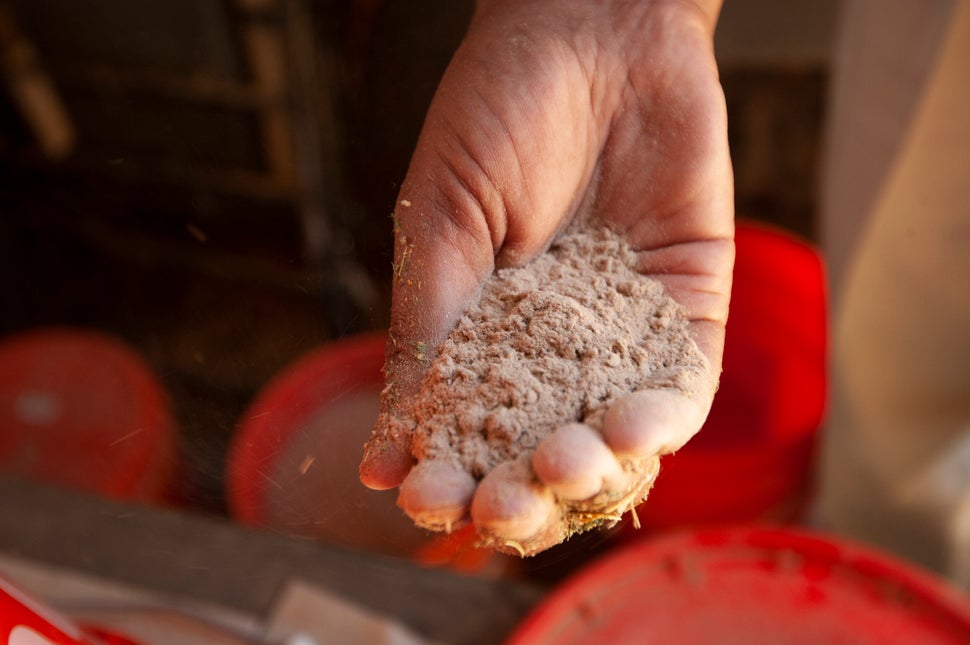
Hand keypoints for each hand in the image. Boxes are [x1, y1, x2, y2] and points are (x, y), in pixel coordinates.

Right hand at [359, 0, 732, 553]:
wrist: (598, 31)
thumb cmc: (500, 111)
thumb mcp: (444, 221)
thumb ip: (428, 327)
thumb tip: (392, 440)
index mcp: (483, 335)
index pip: (463, 428)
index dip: (443, 470)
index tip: (423, 496)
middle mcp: (553, 349)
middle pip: (535, 450)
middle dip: (515, 491)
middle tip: (496, 509)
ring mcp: (622, 335)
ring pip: (608, 435)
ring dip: (585, 467)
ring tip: (557, 468)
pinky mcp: (687, 311)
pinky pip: (682, 387)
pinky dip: (661, 420)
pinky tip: (628, 431)